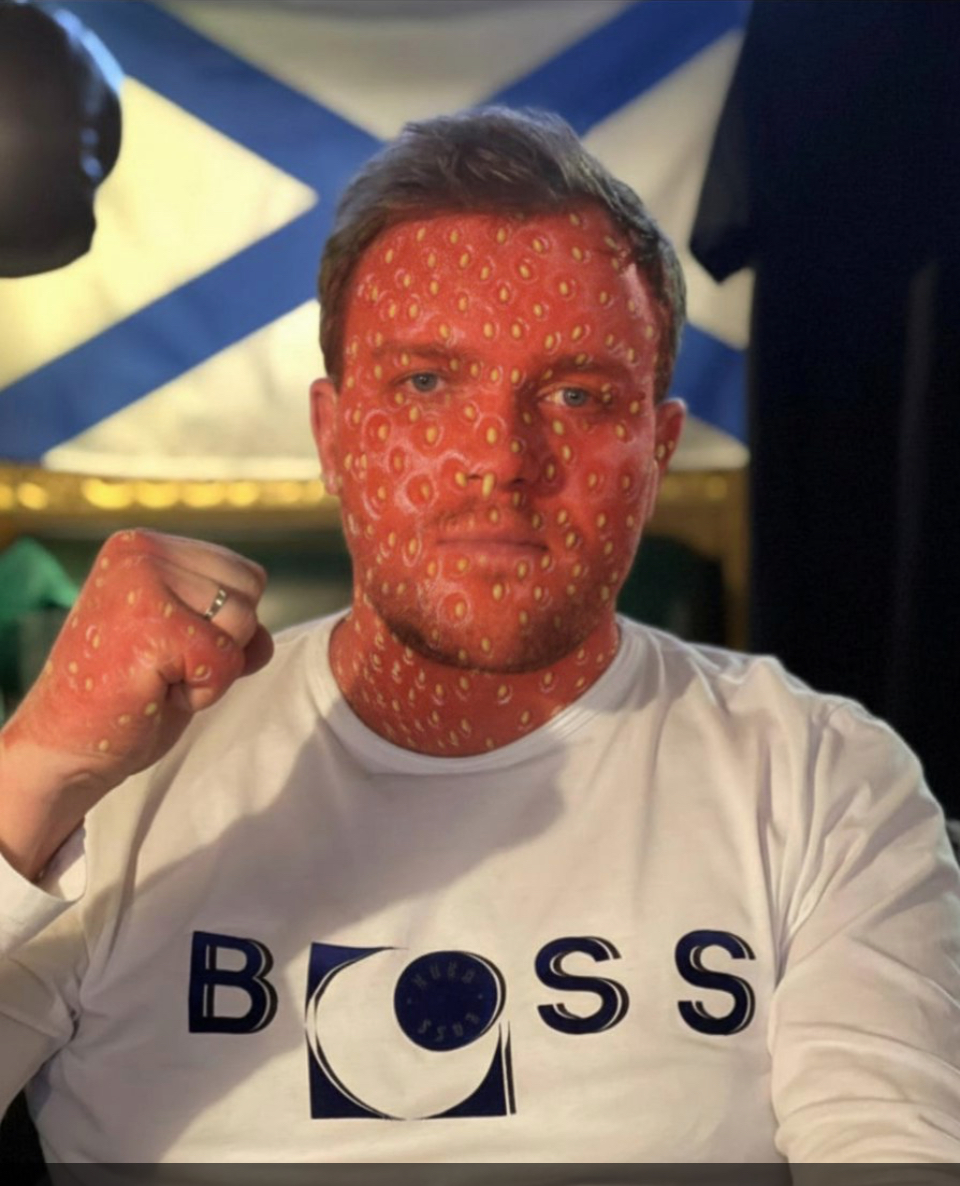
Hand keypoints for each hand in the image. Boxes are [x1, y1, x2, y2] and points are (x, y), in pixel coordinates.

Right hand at [0, 530, 273, 879]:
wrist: (66, 748)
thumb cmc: (129, 695)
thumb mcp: (184, 639)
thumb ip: (229, 621)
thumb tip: (263, 638)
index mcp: (145, 544)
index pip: (246, 575)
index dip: (224, 626)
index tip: (167, 648)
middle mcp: (142, 551)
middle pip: (250, 595)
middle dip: (221, 644)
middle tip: (160, 666)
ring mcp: (143, 583)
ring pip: (242, 624)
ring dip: (211, 670)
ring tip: (156, 676)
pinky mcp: (152, 626)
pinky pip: (226, 661)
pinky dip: (202, 692)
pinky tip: (154, 692)